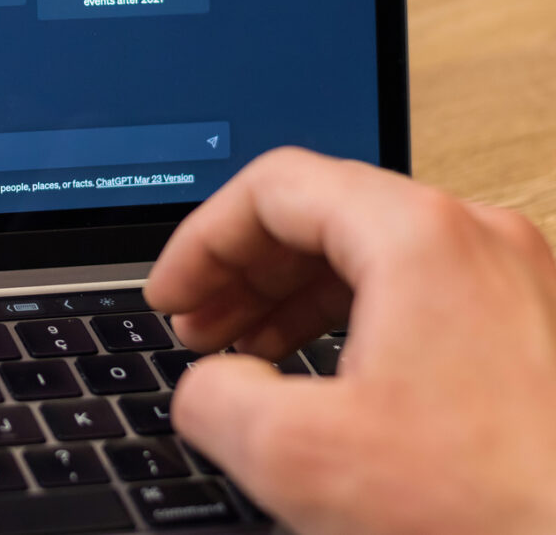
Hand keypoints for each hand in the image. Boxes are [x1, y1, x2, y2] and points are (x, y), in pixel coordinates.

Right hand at [146, 146, 555, 534]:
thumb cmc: (496, 510)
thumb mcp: (300, 458)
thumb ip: (213, 399)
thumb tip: (209, 383)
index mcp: (419, 237)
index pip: (274, 187)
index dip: (200, 242)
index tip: (171, 298)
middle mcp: (479, 239)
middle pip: (325, 211)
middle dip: (244, 271)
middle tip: (197, 329)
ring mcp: (522, 281)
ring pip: (376, 254)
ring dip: (295, 298)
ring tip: (250, 357)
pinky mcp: (542, 331)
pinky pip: (425, 296)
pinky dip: (357, 323)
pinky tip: (331, 381)